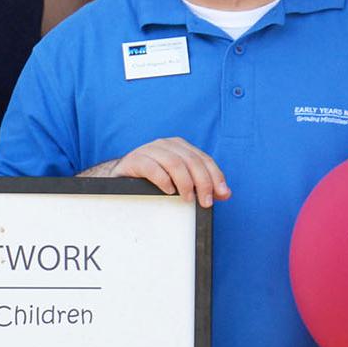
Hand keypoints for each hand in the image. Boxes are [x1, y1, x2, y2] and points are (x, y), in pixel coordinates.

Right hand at [101, 138, 230, 205]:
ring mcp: (149, 150)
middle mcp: (166, 144)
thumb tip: (225, 193)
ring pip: (174, 163)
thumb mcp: (180, 181)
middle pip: (191, 161)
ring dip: (185, 183)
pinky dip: (163, 180)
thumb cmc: (154, 179)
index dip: (215, 176)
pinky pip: (152, 168)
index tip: (221, 194)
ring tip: (187, 199)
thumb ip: (203, 185)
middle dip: (202, 183)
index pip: (204, 159)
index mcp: (180, 147)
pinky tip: (168, 191)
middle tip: (205, 202)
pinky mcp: (135, 159)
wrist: (122, 176)